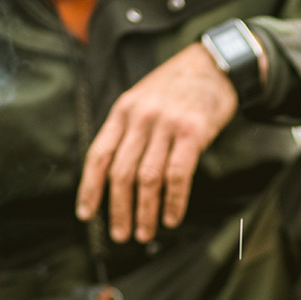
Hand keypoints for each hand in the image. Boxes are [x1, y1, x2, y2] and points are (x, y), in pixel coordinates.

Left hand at [76, 42, 237, 242]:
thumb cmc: (178, 87)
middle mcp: (140, 118)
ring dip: (144, 212)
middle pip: (121, 172)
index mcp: (123, 111)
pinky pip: (178, 175)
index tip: (86, 214)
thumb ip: (128, 130)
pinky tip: (171, 217)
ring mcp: (166, 125)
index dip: (90, 188)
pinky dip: (173, 201)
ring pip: (147, 178)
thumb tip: (117, 176)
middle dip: (118, 209)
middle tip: (120, 234)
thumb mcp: (142, 99)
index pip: (98, 155)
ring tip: (144, 233)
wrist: (214, 65)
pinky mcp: (193, 132)